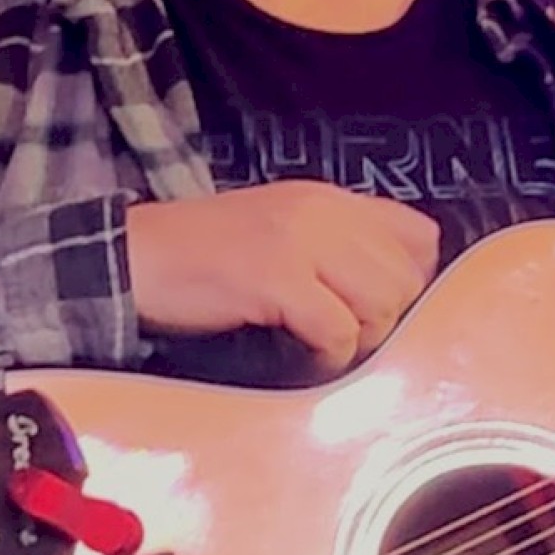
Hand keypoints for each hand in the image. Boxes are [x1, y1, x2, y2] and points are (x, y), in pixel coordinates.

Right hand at [125, 181, 439, 374]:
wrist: (137, 256)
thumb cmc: (206, 255)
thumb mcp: (281, 231)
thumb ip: (336, 243)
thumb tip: (399, 289)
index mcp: (326, 197)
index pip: (418, 233)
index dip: (411, 279)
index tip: (377, 307)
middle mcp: (320, 209)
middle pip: (406, 277)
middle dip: (384, 319)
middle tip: (341, 334)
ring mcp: (298, 240)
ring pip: (381, 303)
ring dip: (358, 339)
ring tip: (319, 344)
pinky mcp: (275, 276)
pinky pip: (337, 330)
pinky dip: (326, 357)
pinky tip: (298, 354)